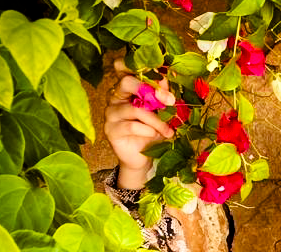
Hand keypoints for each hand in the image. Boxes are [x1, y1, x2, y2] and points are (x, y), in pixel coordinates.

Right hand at [104, 58, 175, 188]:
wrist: (143, 157)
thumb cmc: (152, 131)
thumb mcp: (160, 112)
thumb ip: (161, 95)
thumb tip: (166, 79)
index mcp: (126, 87)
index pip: (123, 67)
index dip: (137, 65)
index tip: (159, 72)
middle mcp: (115, 96)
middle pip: (126, 82)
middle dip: (151, 90)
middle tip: (170, 101)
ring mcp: (111, 113)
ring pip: (134, 109)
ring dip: (156, 120)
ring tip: (168, 130)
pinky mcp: (110, 130)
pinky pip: (131, 126)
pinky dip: (148, 130)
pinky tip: (156, 135)